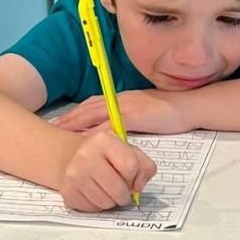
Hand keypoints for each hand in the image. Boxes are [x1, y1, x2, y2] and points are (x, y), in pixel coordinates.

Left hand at [52, 90, 193, 135]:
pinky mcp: (133, 116)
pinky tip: (84, 140)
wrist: (188, 106)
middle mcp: (120, 100)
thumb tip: (115, 130)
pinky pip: (110, 125)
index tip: (61, 121)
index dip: (76, 112)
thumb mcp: (144, 112)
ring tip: (59, 132)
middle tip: (51, 127)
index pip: (92, 104)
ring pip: (94, 114)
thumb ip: (128, 118)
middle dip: (69, 117)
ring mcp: (125, 107)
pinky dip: (95, 132)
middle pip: (87, 108)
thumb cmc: (169, 111)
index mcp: (121, 99)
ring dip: (76, 123)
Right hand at [58, 131, 156, 211]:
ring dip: (111, 201)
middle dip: (124, 194)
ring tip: (107, 190)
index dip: (134, 176)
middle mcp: (86, 155)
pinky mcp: (68, 192)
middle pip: (118, 189)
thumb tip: (139, 187)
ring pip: (106, 203)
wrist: (72, 159)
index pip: (130, 166)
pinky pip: (93, 209)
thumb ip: (145, 167)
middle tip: (121, 189)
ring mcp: (74, 175)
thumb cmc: (105, 156)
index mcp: (104, 140)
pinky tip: (95, 193)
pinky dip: (98, 205)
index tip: (130, 176)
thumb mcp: (129, 152)